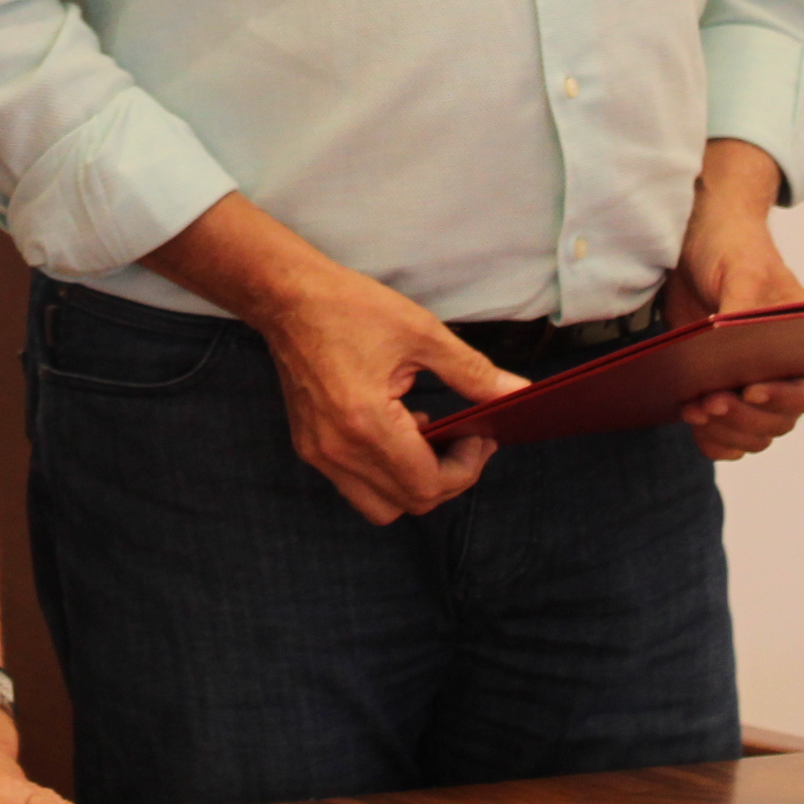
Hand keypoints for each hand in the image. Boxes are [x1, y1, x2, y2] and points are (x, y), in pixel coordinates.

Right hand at [259, 267, 529, 524]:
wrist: (287, 297)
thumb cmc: (350, 308)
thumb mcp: (421, 333)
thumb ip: (473, 373)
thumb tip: (516, 393)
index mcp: (365, 423)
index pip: (428, 485)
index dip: (466, 470)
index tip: (481, 438)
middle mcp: (337, 450)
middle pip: (408, 504)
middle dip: (448, 480)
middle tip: (467, 441)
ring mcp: (319, 453)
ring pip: (380, 506)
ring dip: (414, 485)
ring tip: (430, 440)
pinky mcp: (310, 447)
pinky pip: (356, 485)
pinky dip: (386, 473)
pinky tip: (399, 431)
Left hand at [670, 139, 803, 462]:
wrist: (698, 250)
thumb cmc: (733, 252)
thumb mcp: (741, 271)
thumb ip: (742, 308)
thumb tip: (731, 340)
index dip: (789, 400)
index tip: (752, 390)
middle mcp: (786, 374)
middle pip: (781, 422)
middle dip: (744, 418)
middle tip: (710, 400)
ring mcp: (754, 388)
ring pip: (754, 436)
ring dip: (725, 432)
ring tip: (694, 408)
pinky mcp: (723, 393)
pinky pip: (727, 437)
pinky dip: (711, 439)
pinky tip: (691, 418)